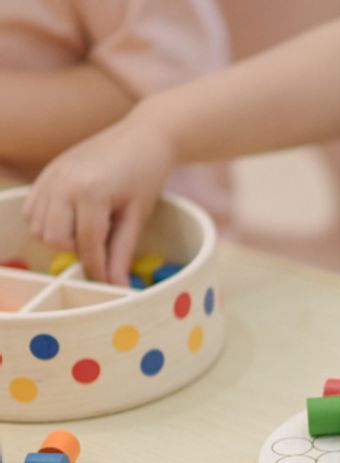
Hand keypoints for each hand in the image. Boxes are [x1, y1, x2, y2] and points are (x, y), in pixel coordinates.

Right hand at [23, 104, 174, 284]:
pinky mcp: (45, 173)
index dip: (97, 270)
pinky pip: (32, 209)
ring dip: (59, 238)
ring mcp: (50, 175)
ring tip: (89, 230)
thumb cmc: (145, 177)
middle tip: (101, 247)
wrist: (141, 138)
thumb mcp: (137, 217)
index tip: (109, 285)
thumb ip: (121, 252)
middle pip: (53, 238)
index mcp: (90, 192)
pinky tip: (72, 219)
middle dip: (75, 251)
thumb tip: (116, 286)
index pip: (85, 245)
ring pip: (37, 226)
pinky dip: (47, 222)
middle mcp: (62, 182)